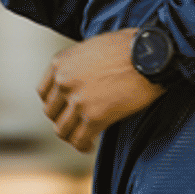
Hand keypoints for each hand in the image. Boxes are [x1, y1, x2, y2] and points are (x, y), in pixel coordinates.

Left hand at [38, 28, 162, 153]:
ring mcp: (77, 101)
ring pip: (62, 130)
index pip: (44, 92)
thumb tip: (83, 82)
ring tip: (82, 138)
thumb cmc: (129, 47)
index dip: (55, 104)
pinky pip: (80, 140)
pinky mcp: (94, 117)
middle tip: (76, 124)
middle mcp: (64, 82)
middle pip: (51, 113)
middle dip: (63, 120)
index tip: (64, 109)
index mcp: (60, 63)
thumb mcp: (93, 48)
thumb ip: (80, 66)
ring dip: (71, 135)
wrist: (150, 55)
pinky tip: (90, 146)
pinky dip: (83, 146)